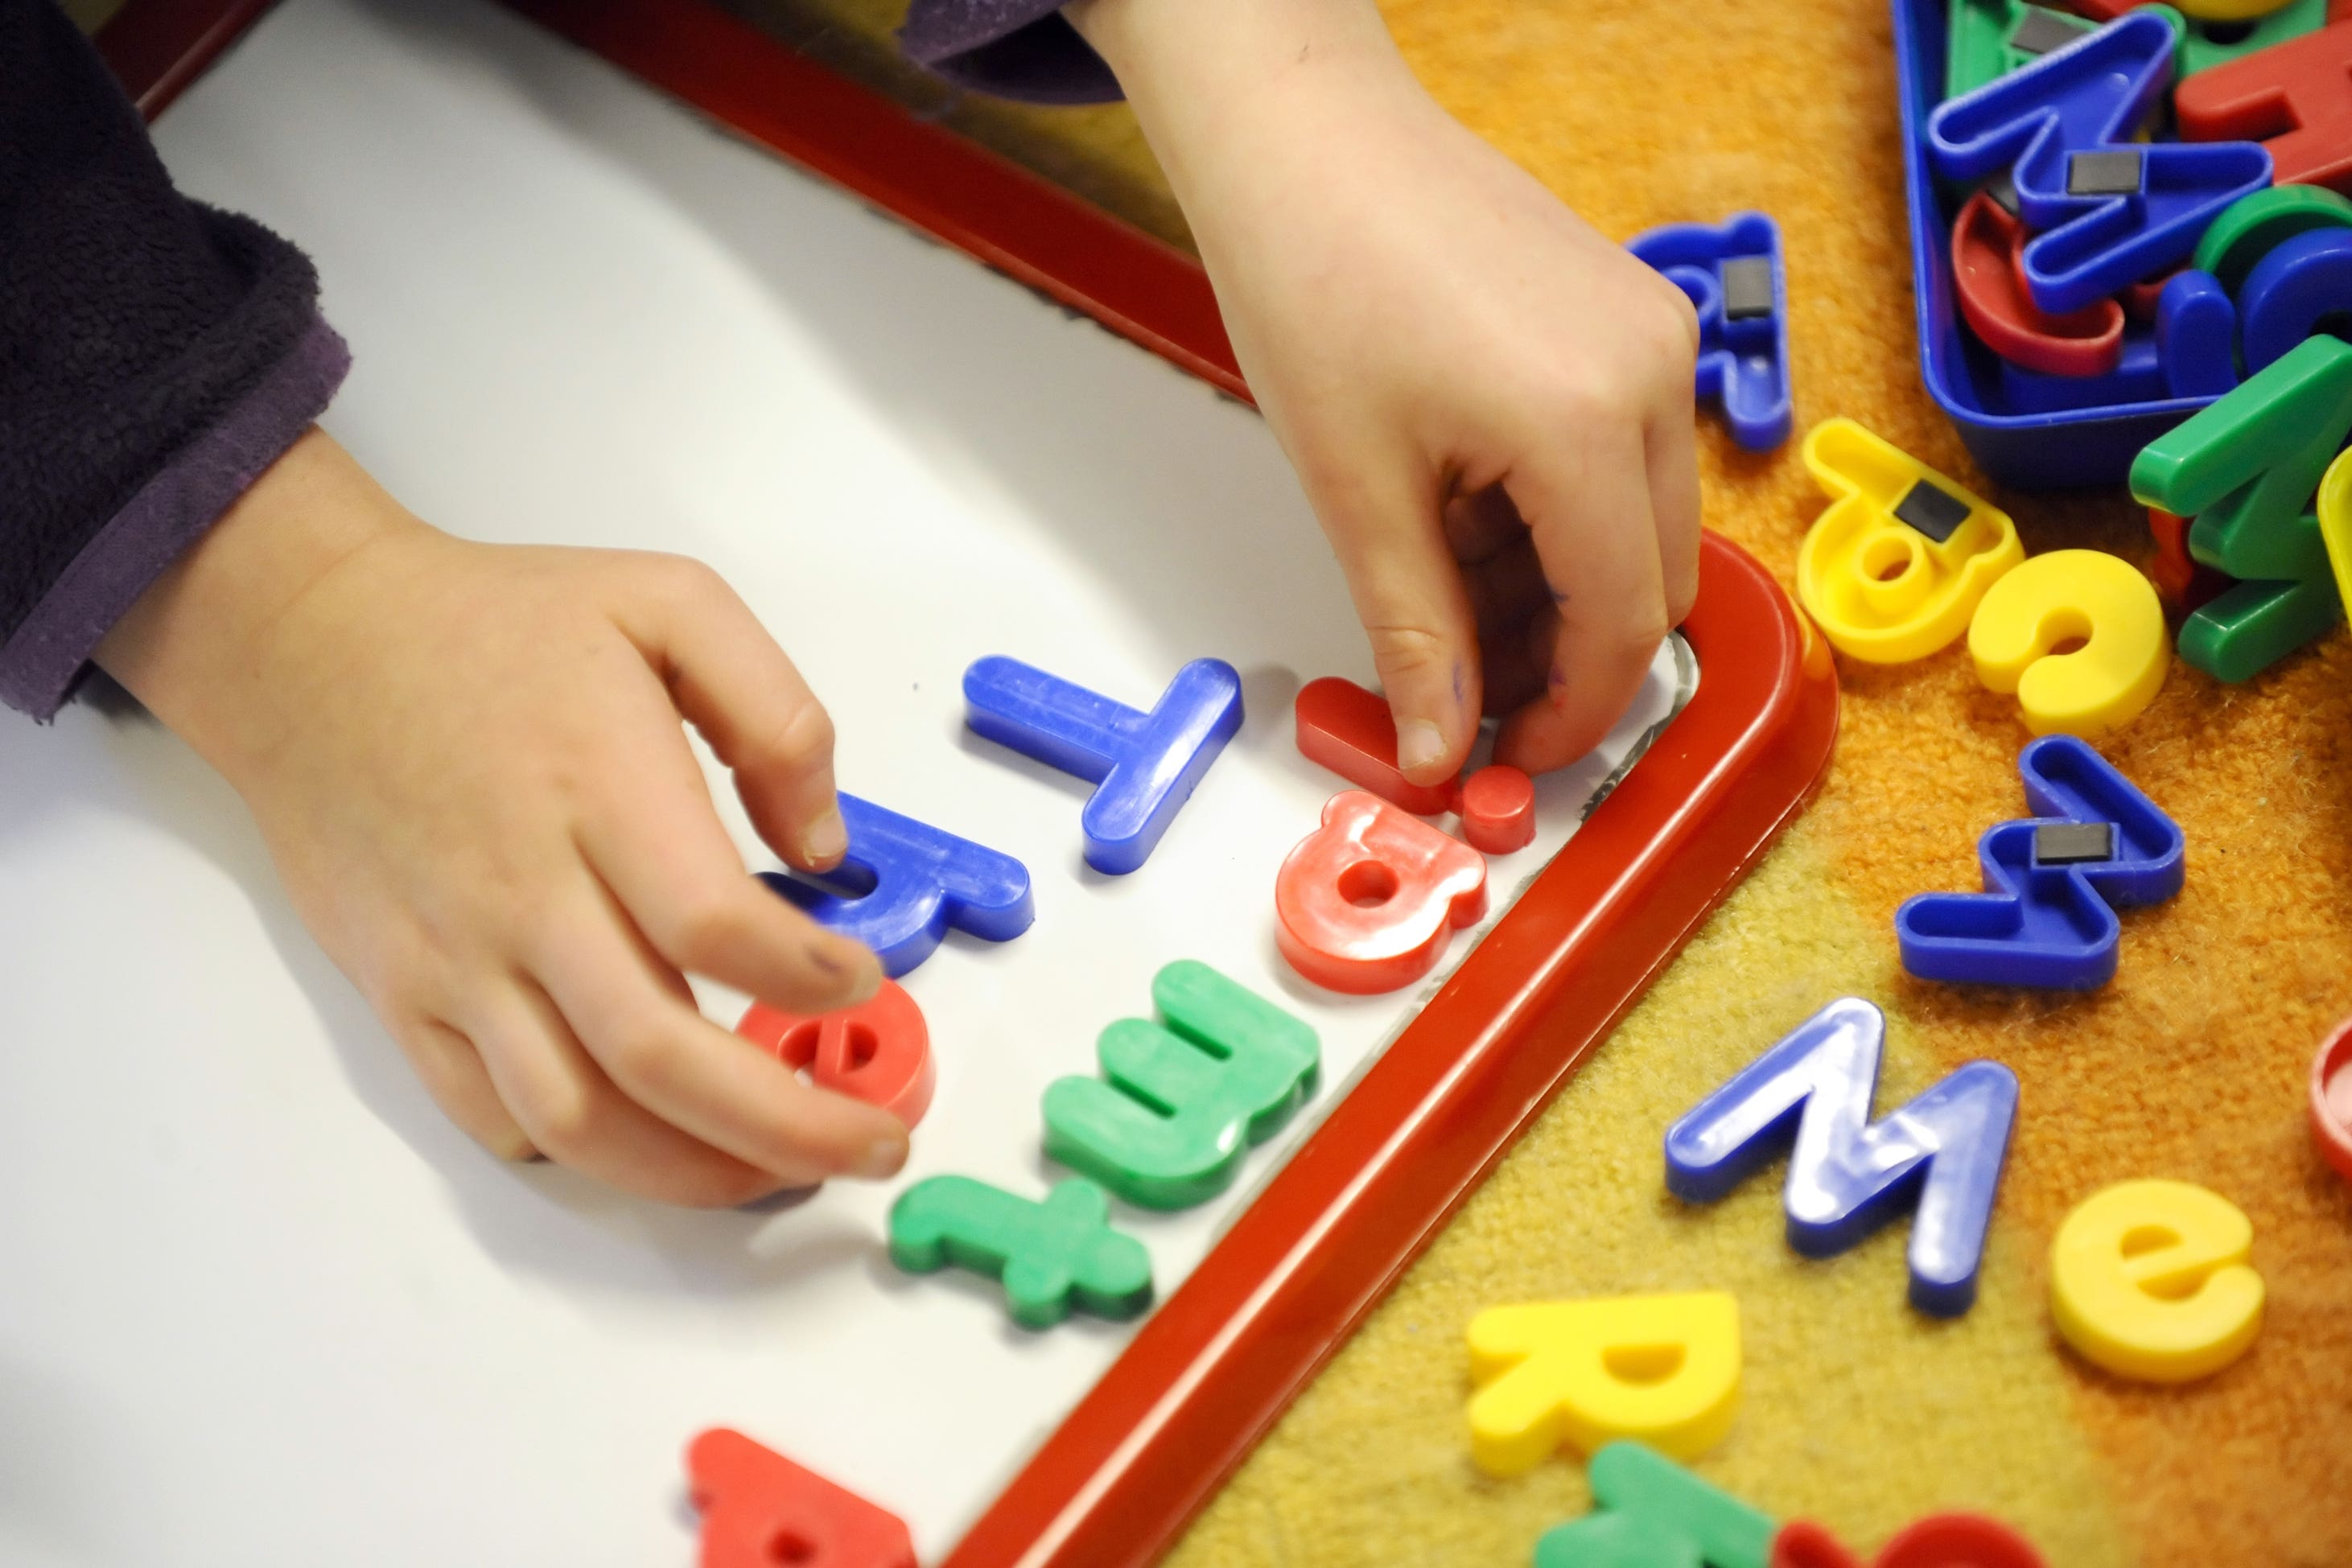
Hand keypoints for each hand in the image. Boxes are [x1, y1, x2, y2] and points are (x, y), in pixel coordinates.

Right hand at [97, 430, 905, 1205]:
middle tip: (872, 1143)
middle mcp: (523, 892)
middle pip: (659, 1055)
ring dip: (694, 1171)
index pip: (713, 926)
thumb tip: (825, 847)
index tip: (862, 980)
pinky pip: (495, 1115)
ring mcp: (456, 959)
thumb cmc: (495, 626)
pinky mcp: (407, 997)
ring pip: (578, 1118)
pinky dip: (584, 1155)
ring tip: (780, 1172)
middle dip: (786, 1125)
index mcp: (598, 788)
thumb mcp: (668, 602)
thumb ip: (776, 715)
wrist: (313, 647)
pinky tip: (657, 1145)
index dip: (806, 978)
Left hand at [1071, 0, 1701, 783]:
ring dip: (1556, 585)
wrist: (1304, 137)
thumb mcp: (1356, 490)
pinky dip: (1555, 511)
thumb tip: (1440, 746)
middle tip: (1464, 686)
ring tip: (1440, 583)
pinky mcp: (1628, 314)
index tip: (1508, 754)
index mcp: (1586, 422)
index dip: (1568, 714)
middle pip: (1652, 580)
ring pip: (1640, 523)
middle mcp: (1650, 373)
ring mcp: (1649, 335)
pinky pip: (1621, 453)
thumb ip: (1415, 633)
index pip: (1622, 624)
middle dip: (1564, 655)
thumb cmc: (1314, 273)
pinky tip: (1464, 508)